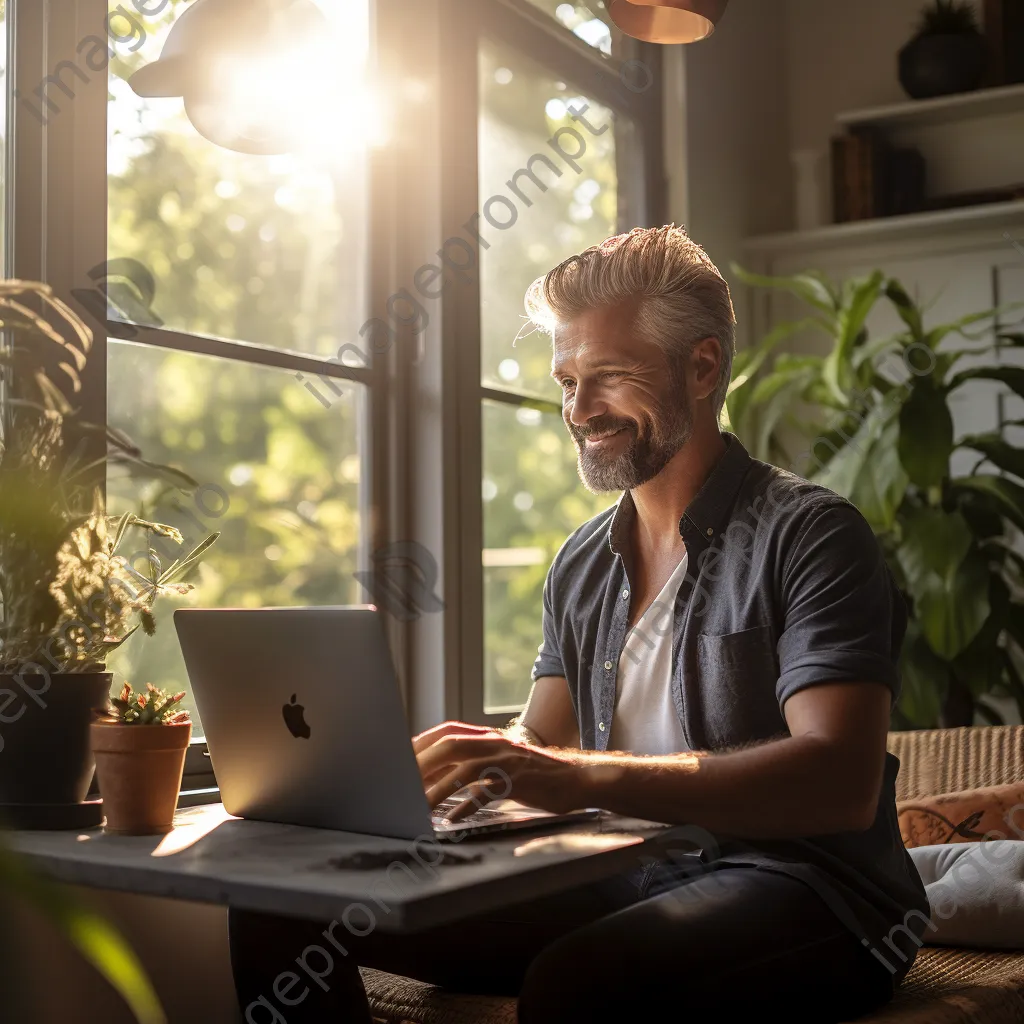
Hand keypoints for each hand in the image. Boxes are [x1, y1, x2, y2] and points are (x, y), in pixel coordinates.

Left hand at [415, 727, 588, 821]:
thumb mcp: (496, 764)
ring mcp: (507, 761)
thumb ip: (469, 765)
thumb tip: (431, 777)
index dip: (421, 743)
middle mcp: (494, 744)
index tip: (397, 758)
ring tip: (419, 807)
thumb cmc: (529, 775)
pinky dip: (467, 806)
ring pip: (466, 769)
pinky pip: (488, 791)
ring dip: (439, 789)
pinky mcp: (519, 781)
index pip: (446, 732)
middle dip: (422, 763)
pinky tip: (453, 819)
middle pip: (450, 746)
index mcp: (486, 738)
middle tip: (400, 783)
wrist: (574, 778)